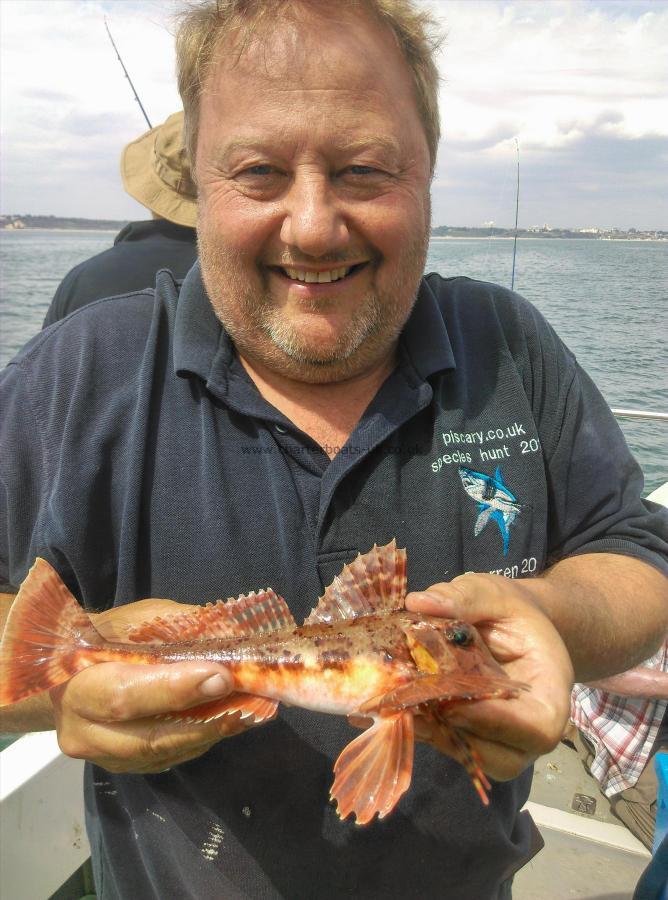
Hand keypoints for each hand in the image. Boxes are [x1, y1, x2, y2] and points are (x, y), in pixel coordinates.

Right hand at [51, 599, 260, 773]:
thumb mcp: (136, 620)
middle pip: (150, 737)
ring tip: (254, 711)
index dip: (175, 689)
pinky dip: (203, 739)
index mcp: (78, 685)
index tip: (221, 677)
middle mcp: (83, 731)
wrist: (70, 672)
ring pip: (164, 753)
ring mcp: (103, 757)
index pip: (126, 695)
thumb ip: (177, 631)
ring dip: (213, 733)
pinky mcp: (125, 767)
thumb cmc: (107, 636)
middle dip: (205, 721)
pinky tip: (232, 720)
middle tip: (251, 704)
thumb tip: (231, 638)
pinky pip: (169, 758)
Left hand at [405, 574, 573, 781]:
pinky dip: (418, 726)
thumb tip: (419, 603)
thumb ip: (465, 597)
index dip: (496, 723)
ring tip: (392, 701)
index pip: (537, 727)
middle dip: (452, 730)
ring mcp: (502, 739)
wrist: (511, 625)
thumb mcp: (493, 593)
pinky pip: (447, 744)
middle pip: (501, 755)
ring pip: (469, 755)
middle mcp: (531, 726)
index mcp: (550, 689)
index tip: (453, 703)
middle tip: (409, 700)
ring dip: (429, 731)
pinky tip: (387, 704)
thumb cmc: (510, 610)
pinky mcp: (470, 737)